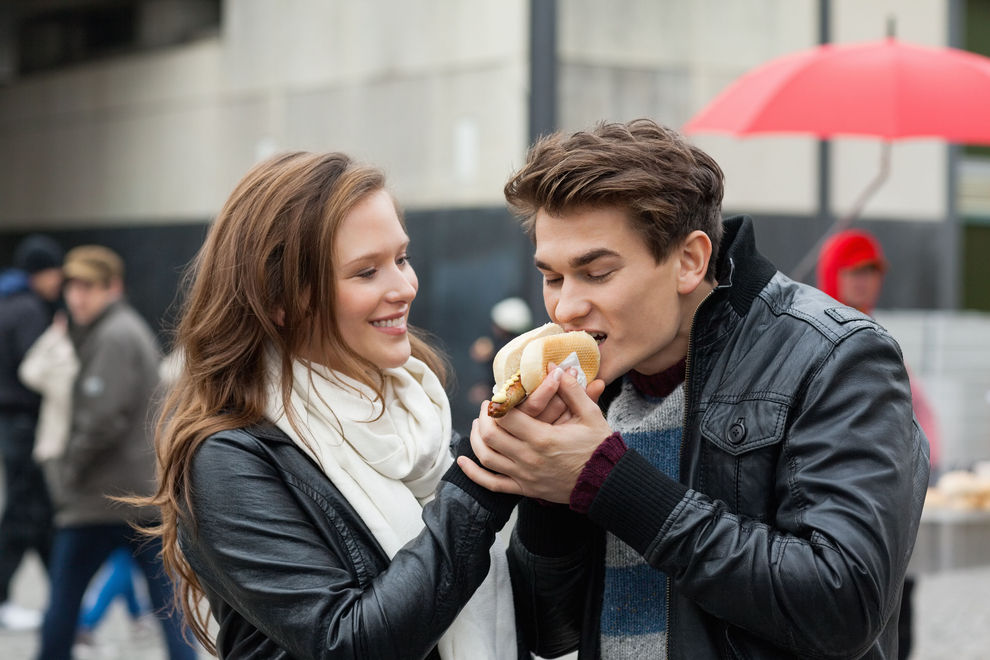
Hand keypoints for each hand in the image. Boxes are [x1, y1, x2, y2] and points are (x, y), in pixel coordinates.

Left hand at [457, 367, 611, 502]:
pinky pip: (492, 484)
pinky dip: (474, 474)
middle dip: (483, 418)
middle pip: (490, 435)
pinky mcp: (525, 489)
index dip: (496, 403)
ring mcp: (525, 476)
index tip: (498, 395)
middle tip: (487, 407)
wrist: (607, 482)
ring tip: (477, 426)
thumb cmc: (600, 446)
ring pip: (486, 458)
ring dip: (476, 439)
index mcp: (542, 438)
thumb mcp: (590, 414)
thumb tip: (553, 366)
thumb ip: (571, 389)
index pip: (505, 417)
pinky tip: (463, 462)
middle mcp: (528, 458)